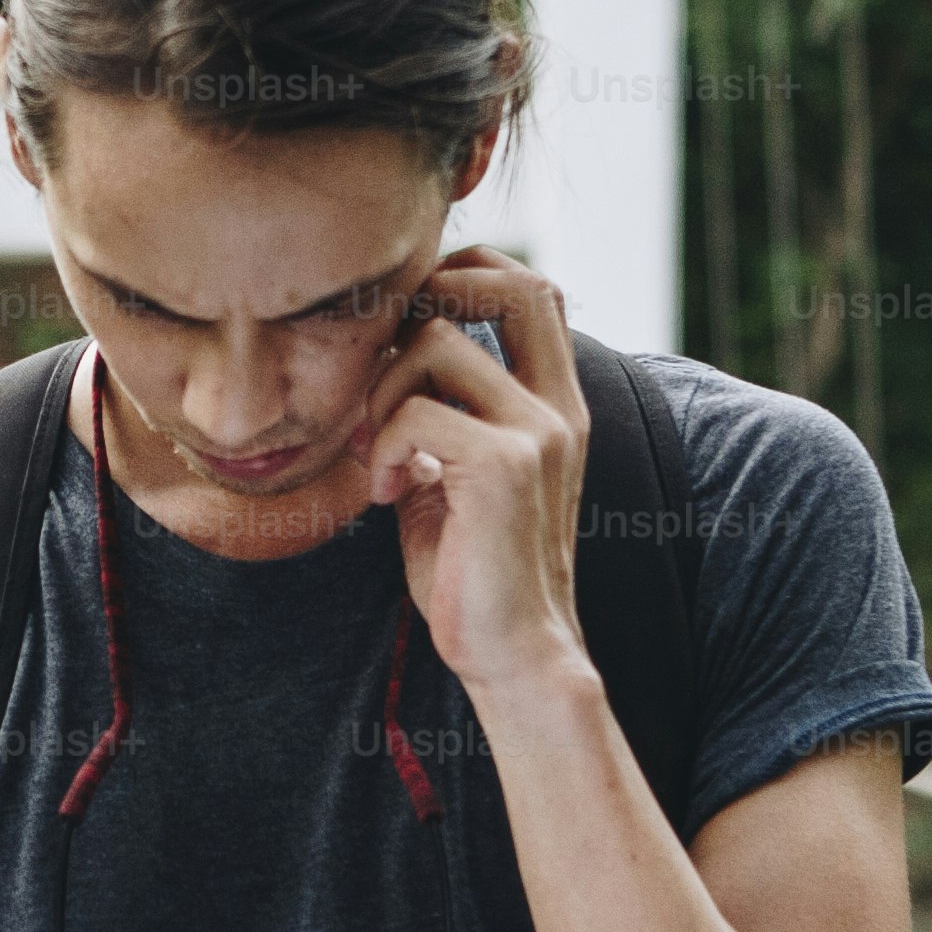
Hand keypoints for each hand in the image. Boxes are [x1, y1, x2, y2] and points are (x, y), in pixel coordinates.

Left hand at [361, 248, 591, 696]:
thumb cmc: (473, 572)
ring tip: (373, 452)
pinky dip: (380, 447)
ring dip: (382, 392)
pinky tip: (383, 495)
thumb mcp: (456, 477)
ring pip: (437, 343)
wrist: (513, 655)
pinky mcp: (504, 468)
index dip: (467, 275)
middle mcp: (557, 409)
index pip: (532, 290)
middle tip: (383, 361)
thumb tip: (385, 359)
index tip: (406, 325)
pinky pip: (415, 414)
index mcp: (553, 406)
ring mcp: (538, 434)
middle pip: (510, 284)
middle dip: (431, 297)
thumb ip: (440, 416)